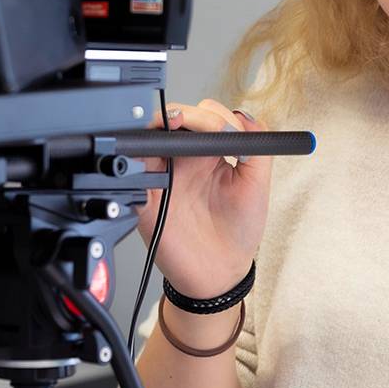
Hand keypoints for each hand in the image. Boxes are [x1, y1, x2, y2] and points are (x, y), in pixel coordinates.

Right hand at [138, 99, 272, 297]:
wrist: (217, 274)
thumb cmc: (238, 233)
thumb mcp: (257, 188)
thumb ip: (257, 149)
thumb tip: (244, 116)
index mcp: (210, 153)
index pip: (204, 117)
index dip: (208, 114)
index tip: (217, 125)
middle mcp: (183, 160)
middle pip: (173, 120)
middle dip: (180, 113)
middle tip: (186, 122)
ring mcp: (162, 175)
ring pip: (149, 137)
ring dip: (155, 127)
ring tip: (168, 128)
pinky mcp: (145, 196)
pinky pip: (131, 171)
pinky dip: (135, 159)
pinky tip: (151, 158)